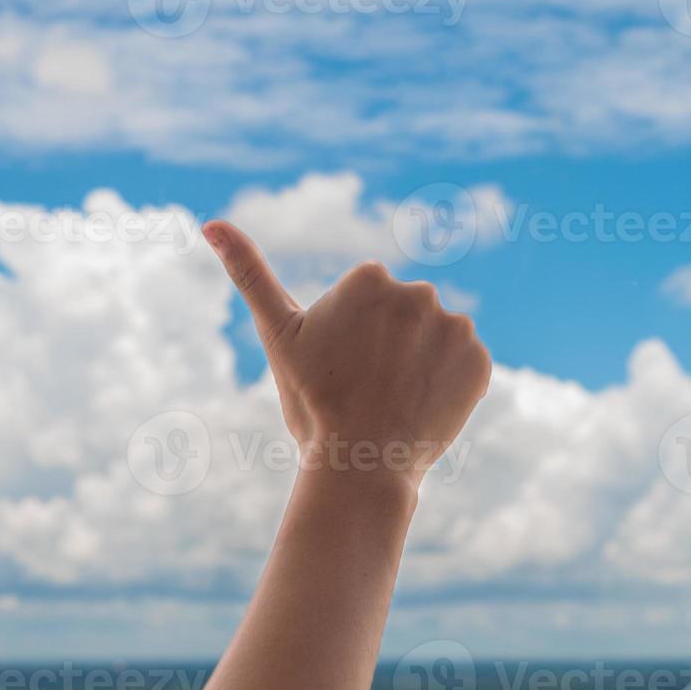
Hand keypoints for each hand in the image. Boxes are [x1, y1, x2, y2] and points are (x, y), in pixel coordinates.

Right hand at [203, 219, 490, 492]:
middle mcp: (419, 291)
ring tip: (395, 399)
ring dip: (420, 363)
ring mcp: (455, 327)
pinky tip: (424, 407)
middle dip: (388, 346)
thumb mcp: (277, 333)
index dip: (352, 337)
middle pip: (403, 317)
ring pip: (434, 340)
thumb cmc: (313, 400)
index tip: (342, 365)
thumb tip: (210, 223)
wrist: (361, 466)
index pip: (367, 301)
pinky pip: (463, 367)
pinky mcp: (481, 363)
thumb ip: (249, 272)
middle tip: (366, 387)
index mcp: (370, 277)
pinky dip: (448, 386)